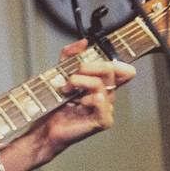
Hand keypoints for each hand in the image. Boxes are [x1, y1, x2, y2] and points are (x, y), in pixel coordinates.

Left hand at [38, 38, 135, 157]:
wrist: (46, 128)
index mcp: (102, 85)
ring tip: (66, 88)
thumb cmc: (56, 105)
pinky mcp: (103, 120)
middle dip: (87, 66)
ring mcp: (107, 109)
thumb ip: (70, 56)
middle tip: (72, 74)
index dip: (115, 61)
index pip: (123, 70)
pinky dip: (84, 97)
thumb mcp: (60, 73)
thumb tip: (83, 42)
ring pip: (101, 83)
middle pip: (111, 69)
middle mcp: (108, 96)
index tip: (95, 57)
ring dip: (78, 81)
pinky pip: (98, 99)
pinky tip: (75, 102)